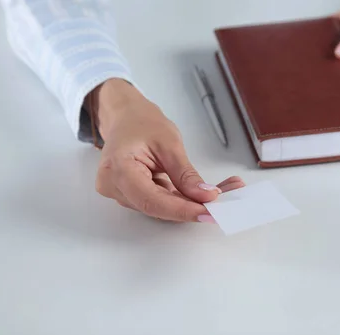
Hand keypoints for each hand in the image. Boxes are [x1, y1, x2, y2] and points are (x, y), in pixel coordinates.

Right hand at [88, 79, 243, 222]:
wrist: (126, 118)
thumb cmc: (142, 123)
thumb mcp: (169, 143)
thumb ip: (185, 173)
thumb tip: (205, 196)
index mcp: (118, 170)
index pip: (152, 200)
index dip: (182, 209)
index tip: (209, 211)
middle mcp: (114, 187)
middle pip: (158, 207)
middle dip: (193, 206)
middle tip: (226, 201)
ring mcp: (121, 194)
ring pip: (162, 207)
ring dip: (192, 202)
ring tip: (223, 190)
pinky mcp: (132, 196)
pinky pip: (161, 202)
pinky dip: (184, 198)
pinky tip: (204, 192)